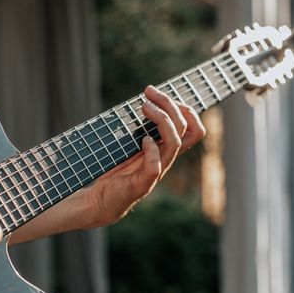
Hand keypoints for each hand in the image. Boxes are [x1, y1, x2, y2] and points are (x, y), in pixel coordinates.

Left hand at [79, 85, 205, 226]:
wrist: (100, 200)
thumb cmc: (114, 170)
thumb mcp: (128, 144)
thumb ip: (138, 128)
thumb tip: (141, 101)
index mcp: (165, 150)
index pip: (193, 129)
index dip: (185, 109)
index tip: (160, 95)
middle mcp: (165, 160)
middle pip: (186, 129)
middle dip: (170, 105)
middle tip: (148, 92)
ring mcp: (155, 172)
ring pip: (174, 144)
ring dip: (162, 120)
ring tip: (144, 107)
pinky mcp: (141, 185)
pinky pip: (155, 168)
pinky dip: (152, 151)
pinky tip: (143, 140)